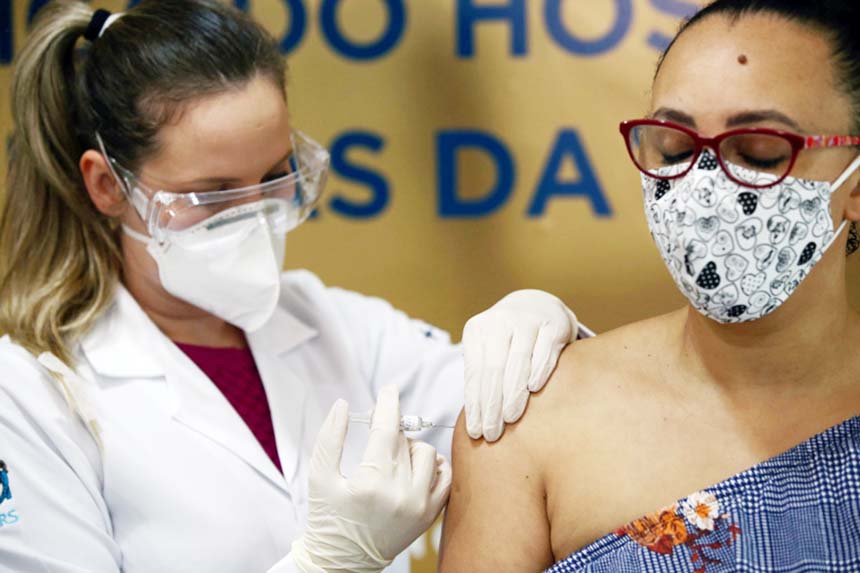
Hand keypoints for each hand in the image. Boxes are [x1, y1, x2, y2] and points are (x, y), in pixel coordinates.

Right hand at [291, 386, 451, 572]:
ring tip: (391, 457)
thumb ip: (330, 437)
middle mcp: (399, 494)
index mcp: (370, 483)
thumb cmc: (327, 518)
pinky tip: (416, 466)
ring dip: (410, 447)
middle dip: (391, 428)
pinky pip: (445, 476)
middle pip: (405, 440)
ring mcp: (419, 506)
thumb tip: (343, 405)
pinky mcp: (430, 515)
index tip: (388, 390)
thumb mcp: (319, 477)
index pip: (385, 430)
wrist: (343, 562)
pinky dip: (434, 464)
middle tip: (379, 431)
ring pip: (427, 453)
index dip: (388, 405)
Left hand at [463, 289, 577, 441]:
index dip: (474, 404)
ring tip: (510, 419)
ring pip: (517, 360)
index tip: (475, 432)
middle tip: (492, 433)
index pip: (474, 373)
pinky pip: (544, 350)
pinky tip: (534, 390)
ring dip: (513, 392)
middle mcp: (499, 321)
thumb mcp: (488, 350)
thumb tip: (476, 420)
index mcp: (477, 330)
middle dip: (491, 404)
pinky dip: (538, 370)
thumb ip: (482, 377)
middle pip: (493, 368)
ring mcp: (527, 320)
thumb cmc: (507, 340)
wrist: (537, 305)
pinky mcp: (553, 323)